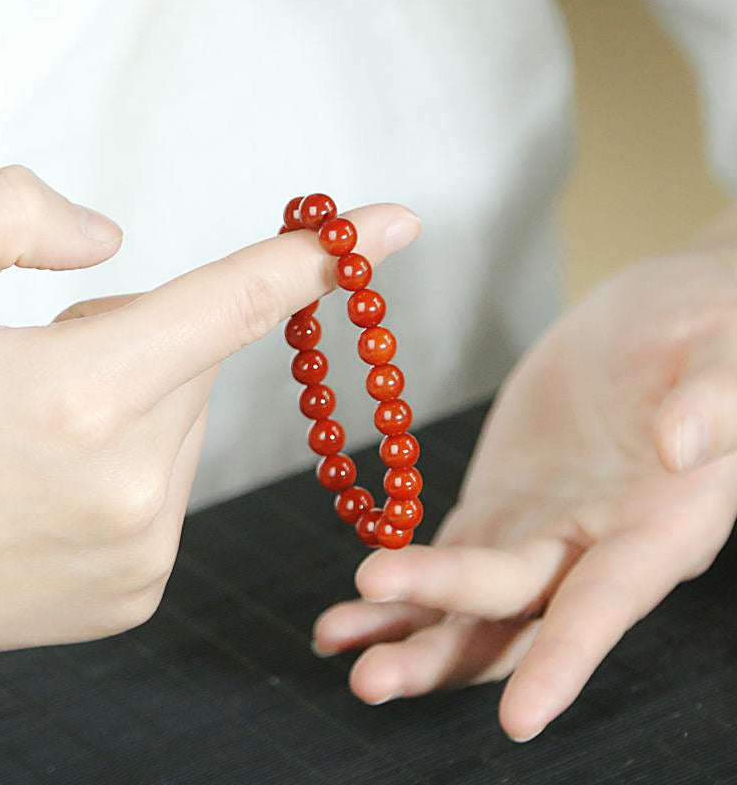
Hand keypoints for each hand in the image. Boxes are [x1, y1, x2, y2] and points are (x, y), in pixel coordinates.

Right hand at [0, 166, 419, 651]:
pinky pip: (165, 493)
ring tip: (32, 436)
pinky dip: (125, 471)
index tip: (396, 222)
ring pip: (182, 430)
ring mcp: (137, 551)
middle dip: (138, 348)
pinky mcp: (134, 593)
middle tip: (43, 370)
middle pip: (196, 366)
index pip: (237, 301)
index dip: (321, 255)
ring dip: (130, 410)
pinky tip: (46, 487)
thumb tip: (113, 238)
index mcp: (77, 394)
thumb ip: (10, 219)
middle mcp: (127, 485)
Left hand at [314, 212, 736, 740]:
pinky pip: (443, 554)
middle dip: (444, 647)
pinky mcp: (499, 503)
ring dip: (404, 629)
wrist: (653, 313)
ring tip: (333, 642)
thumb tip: (681, 446)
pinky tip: (346, 609)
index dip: (566, 660)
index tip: (521, 718)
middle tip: (371, 675)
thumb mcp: (724, 349)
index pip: (608, 603)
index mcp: (661, 528)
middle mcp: (596, 548)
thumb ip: (712, 400)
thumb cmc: (708, 326)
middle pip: (514, 618)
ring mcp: (540, 530)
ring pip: (468, 604)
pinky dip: (398, 583)